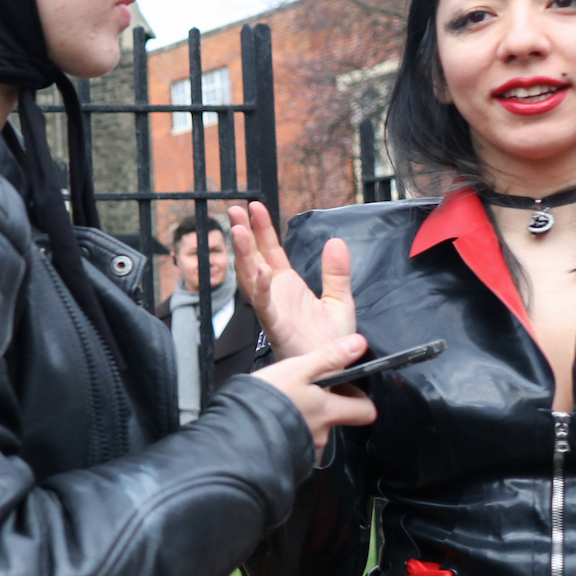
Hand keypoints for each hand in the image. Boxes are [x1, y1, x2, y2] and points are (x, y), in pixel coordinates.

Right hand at [228, 201, 355, 359]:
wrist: (336, 368)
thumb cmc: (332, 341)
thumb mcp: (340, 299)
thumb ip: (337, 271)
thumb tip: (335, 241)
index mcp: (288, 286)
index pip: (271, 251)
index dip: (262, 229)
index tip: (254, 207)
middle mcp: (276, 295)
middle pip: (254, 259)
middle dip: (244, 235)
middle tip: (235, 211)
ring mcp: (273, 310)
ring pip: (252, 279)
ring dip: (244, 255)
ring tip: (239, 232)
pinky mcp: (277, 327)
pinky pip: (264, 306)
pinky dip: (261, 288)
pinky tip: (261, 270)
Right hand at [253, 334, 377, 460]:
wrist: (235, 432)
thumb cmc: (266, 400)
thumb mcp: (298, 368)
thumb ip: (330, 356)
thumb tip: (359, 344)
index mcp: (329, 411)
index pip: (367, 411)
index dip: (361, 398)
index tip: (346, 387)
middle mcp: (321, 433)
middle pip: (338, 419)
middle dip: (327, 405)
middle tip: (307, 391)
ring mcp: (304, 446)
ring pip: (315, 429)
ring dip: (305, 417)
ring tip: (285, 403)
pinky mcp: (287, 455)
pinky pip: (296, 441)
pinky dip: (289, 429)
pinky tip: (273, 418)